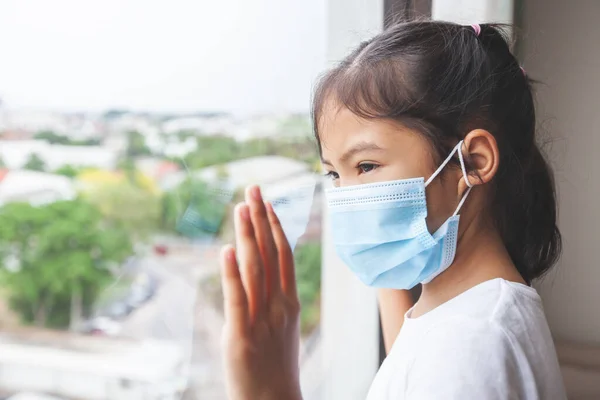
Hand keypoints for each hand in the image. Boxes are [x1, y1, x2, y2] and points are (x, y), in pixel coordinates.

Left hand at [220, 185, 301, 399]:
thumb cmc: (275, 366)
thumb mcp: (280, 327)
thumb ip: (271, 298)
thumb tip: (256, 274)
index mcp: (289, 301)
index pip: (283, 254)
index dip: (274, 225)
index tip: (265, 202)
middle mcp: (279, 304)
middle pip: (270, 253)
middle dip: (260, 218)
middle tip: (252, 188)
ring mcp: (262, 318)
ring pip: (255, 268)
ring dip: (247, 234)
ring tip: (241, 206)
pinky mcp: (242, 335)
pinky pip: (236, 297)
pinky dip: (231, 272)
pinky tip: (226, 249)